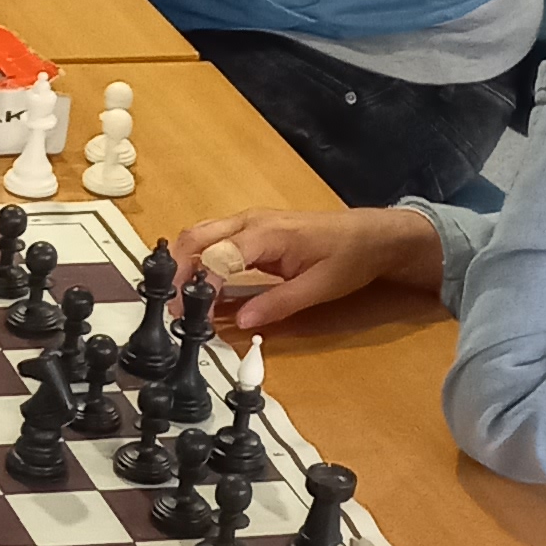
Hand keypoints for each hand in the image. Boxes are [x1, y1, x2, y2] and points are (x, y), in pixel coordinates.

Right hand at [166, 206, 444, 333]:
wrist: (371, 234)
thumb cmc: (349, 257)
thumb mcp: (319, 288)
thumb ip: (278, 304)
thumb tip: (241, 322)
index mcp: (268, 234)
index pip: (219, 258)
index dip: (200, 287)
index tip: (192, 315)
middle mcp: (251, 222)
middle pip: (197, 239)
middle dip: (179, 273)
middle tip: (174, 309)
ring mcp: (249, 223)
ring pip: (200, 236)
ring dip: (184, 265)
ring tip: (180, 301)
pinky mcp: (251, 230)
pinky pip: (213, 240)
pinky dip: (198, 260)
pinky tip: (197, 285)